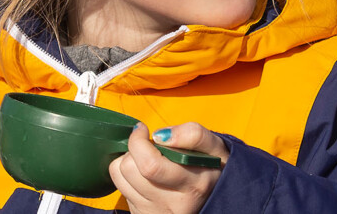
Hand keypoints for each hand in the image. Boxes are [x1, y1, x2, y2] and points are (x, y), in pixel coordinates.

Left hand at [110, 123, 229, 213]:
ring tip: (148, 159)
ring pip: (120, 175)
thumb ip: (194, 135)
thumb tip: (159, 135)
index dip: (138, 141)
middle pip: (129, 168)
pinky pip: (120, 187)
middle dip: (134, 149)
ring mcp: (154, 212)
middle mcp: (172, 204)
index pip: (151, 164)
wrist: (214, 199)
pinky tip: (144, 175)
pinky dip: (126, 175)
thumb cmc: (212, 168)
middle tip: (149, 145)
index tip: (143, 129)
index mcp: (193, 186)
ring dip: (128, 161)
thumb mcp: (216, 149)